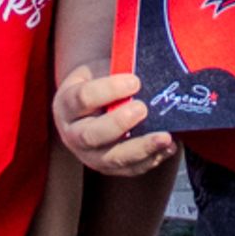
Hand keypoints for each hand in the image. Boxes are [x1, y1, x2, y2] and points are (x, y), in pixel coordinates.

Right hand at [53, 61, 176, 178]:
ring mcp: (90, 155)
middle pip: (91, 135)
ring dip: (141, 148)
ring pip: (112, 158)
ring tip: (165, 137)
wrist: (94, 102)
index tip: (134, 81)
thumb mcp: (100, 69)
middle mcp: (73, 134)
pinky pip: (130, 169)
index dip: (108, 90)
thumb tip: (146, 66)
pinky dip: (152, 159)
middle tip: (142, 109)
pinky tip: (169, 147)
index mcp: (66, 104)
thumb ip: (117, 69)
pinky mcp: (109, 167)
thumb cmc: (100, 80)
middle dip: (119, 123)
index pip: (82, 99)